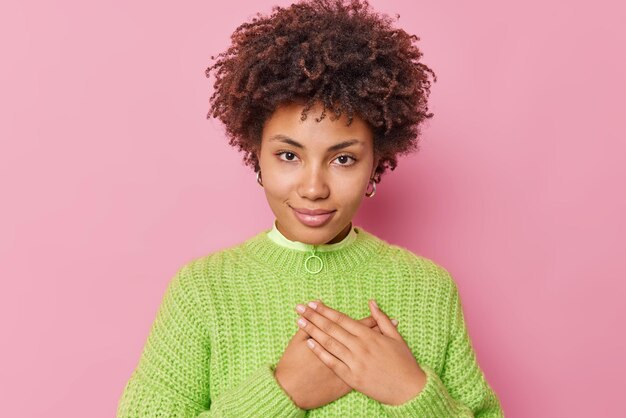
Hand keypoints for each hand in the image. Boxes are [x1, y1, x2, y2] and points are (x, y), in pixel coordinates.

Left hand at [295, 299, 425, 405]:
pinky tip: (308, 343)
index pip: (342, 319)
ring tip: (299, 321)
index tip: (313, 303)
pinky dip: (320, 352)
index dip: (326, 310)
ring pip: (329, 343)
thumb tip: (372, 302)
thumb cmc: (404, 363)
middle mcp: (360, 347)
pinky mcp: (352, 378)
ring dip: (312, 331)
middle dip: (314, 316)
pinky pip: (332, 363)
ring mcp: (355, 363)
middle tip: (300, 307)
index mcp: (370, 336)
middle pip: (332, 328)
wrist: (410, 390)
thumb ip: (381, 319)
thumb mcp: (396, 337)